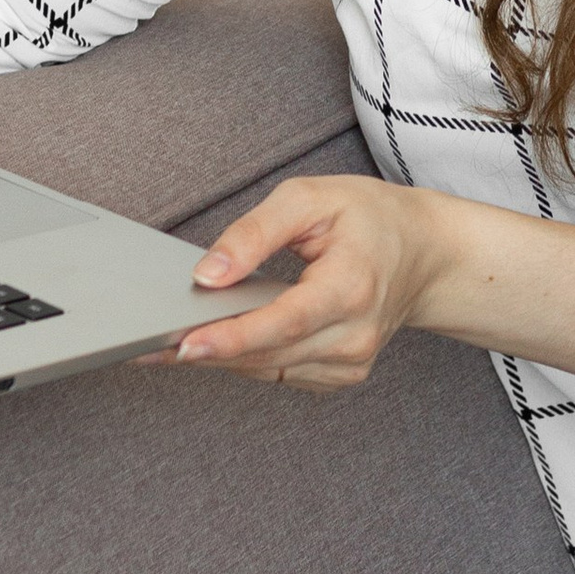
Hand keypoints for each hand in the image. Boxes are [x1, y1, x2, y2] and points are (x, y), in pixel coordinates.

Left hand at [178, 178, 461, 390]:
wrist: (424, 252)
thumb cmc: (371, 218)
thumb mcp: (310, 199)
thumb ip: (254, 233)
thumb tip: (208, 274)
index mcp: (352, 287)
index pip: (282, 323)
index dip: (230, 337)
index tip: (184, 344)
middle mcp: (355, 335)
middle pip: (267, 354)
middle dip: (206, 349)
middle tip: (149, 343)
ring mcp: (351, 361)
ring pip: (268, 370)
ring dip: (222, 356)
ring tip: (174, 338)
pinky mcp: (342, 374)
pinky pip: (281, 374)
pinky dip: (249, 358)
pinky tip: (226, 339)